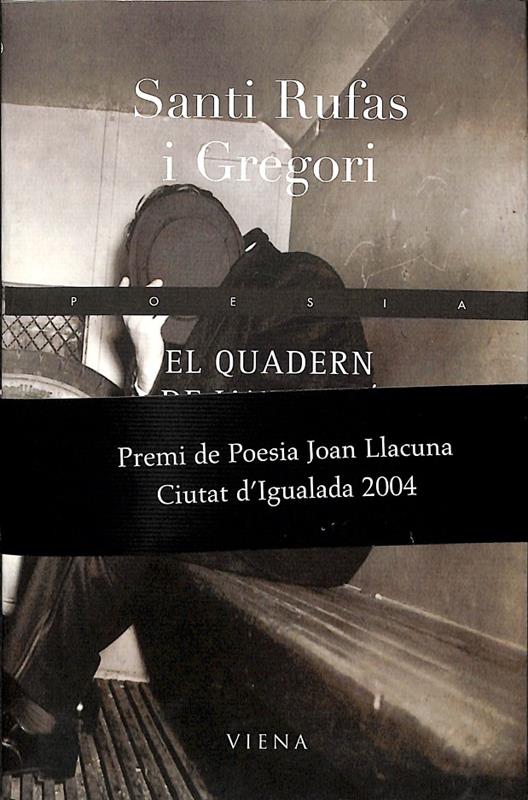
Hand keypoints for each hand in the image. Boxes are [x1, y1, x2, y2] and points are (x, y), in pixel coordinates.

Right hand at [120, 276, 168, 393]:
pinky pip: (160, 315)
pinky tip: (169, 306)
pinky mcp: (150, 329)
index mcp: (128, 319)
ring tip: (164, 292)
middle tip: (158, 282)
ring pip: (150, 306)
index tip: (125, 280)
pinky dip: (165, 310)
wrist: (146, 360)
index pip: (124, 301)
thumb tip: (154, 302)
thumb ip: (146, 315)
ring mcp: (141, 324)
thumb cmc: (146, 344)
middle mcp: (132, 321)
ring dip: (158, 297)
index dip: (123, 289)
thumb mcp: (142, 326)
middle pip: (140, 300)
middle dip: (150, 289)